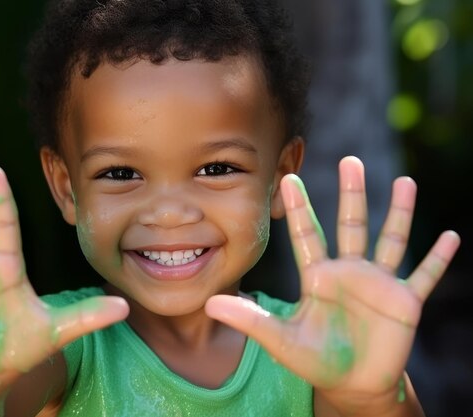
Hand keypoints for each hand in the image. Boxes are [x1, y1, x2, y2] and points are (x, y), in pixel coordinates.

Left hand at [206, 156, 459, 407]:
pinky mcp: (404, 303)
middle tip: (350, 161)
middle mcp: (348, 272)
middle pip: (351, 225)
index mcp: (318, 276)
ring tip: (405, 182)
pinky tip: (450, 237)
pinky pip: (423, 276)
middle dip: (351, 194)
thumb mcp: (280, 339)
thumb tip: (208, 304)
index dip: (298, 209)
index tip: (288, 179)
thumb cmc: (314, 358)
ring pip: (389, 240)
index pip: (306, 235)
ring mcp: (378, 284)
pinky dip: (436, 259)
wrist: (350, 383)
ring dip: (398, 213)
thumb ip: (249, 319)